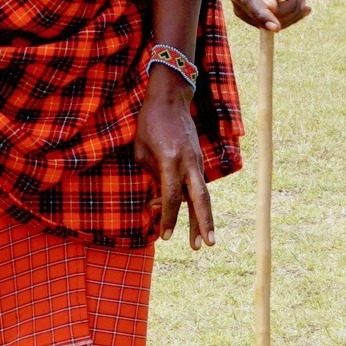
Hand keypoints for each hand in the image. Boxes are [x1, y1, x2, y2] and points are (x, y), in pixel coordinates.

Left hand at [136, 80, 214, 249]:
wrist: (170, 99)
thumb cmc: (149, 123)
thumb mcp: (141, 150)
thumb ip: (152, 175)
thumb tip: (160, 197)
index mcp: (171, 161)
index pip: (171, 197)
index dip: (168, 218)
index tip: (165, 237)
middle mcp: (188, 163)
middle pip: (200, 199)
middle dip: (203, 224)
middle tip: (204, 245)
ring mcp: (196, 162)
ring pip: (202, 195)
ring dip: (202, 218)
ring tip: (202, 241)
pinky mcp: (198, 160)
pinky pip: (196, 185)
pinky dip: (190, 200)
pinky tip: (179, 211)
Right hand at [228, 0, 313, 31]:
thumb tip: (270, 8)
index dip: (262, 14)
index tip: (276, 27)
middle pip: (257, 12)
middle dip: (285, 11)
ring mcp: (239, 3)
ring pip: (262, 22)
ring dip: (288, 15)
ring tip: (300, 1)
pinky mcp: (246, 13)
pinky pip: (265, 25)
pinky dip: (285, 19)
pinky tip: (296, 9)